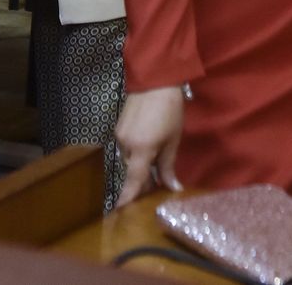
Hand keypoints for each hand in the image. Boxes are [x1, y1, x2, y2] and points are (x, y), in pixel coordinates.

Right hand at [114, 85, 185, 206]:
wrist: (155, 81)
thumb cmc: (170, 110)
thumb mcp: (173, 140)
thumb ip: (168, 166)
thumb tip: (172, 187)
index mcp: (141, 149)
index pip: (133, 180)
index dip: (128, 196)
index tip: (120, 211)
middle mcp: (126, 145)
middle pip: (131, 171)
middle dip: (142, 181)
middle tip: (157, 185)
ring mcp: (119, 135)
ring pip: (128, 160)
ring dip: (139, 166)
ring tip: (155, 164)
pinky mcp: (118, 128)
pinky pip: (126, 148)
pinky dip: (135, 153)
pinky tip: (147, 148)